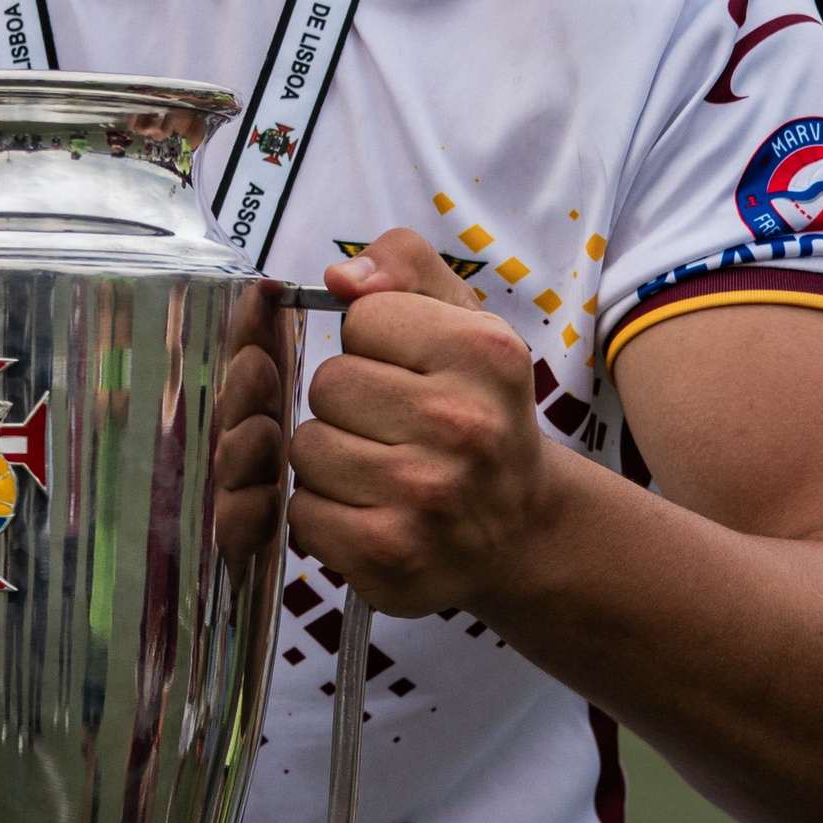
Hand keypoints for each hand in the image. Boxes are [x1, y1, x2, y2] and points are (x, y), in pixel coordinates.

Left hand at [287, 228, 564, 615]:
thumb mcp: (465, 323)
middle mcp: (462, 425)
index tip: (410, 372)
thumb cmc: (478, 414)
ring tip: (382, 471)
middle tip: (395, 428)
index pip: (362, 318)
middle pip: (327, 383)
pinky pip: (303, 512)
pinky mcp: (389, 555)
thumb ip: (406, 266)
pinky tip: (370, 513)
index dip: (375, 343)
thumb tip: (340, 278)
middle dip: (348, 403)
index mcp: (484, 354)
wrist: (519, 529)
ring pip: (307, 449)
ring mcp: (425, 496)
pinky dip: (324, 515)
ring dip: (331, 460)